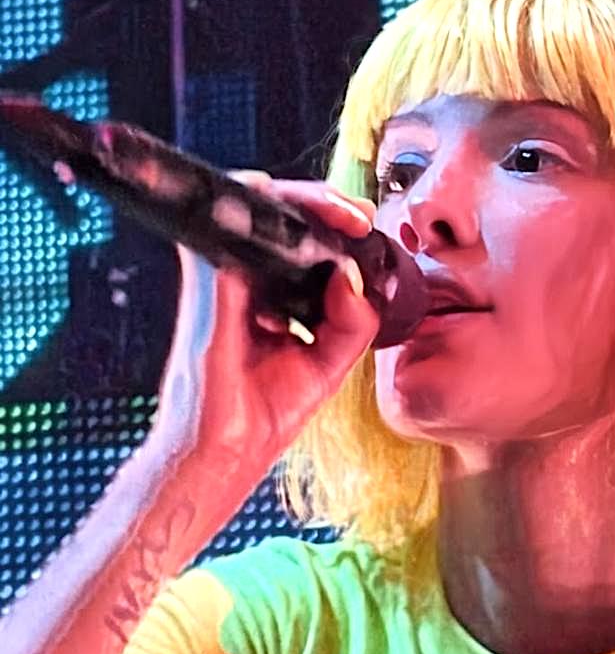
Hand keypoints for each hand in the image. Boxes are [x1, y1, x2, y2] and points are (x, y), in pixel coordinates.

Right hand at [152, 175, 380, 492]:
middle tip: (358, 216)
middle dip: (323, 201)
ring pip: (252, 204)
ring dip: (304, 202)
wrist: (226, 451)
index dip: (330, 222)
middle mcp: (242, 281)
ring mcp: (221, 279)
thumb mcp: (328, 364)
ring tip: (344, 219)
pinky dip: (270, 220)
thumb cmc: (264, 411)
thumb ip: (351, 321)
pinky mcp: (209, 287)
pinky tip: (311, 233)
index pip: (295, 239)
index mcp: (268, 297)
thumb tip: (352, 274)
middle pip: (274, 211)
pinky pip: (231, 232)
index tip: (365, 226)